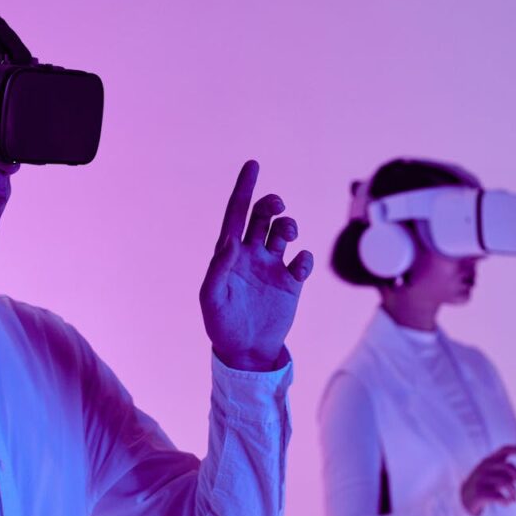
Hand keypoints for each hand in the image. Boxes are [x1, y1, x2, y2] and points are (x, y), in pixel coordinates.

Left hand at [199, 160, 313, 370]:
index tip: (253, 164)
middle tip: (276, 206)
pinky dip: (303, 258)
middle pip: (262, 217)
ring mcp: (272, 267)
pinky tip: (297, 265)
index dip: (244, 188)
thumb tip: (230, 242)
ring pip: (283, 233)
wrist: (245, 352)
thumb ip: (218, 270)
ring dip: (288, 226)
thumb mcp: (212, 299)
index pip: (236, 213)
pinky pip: (301, 261)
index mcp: (229, 254)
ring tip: (288, 234)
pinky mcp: (291, 283)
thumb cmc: (221, 325)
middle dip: (270, 205)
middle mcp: (251, 255)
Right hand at [460, 445, 515, 515]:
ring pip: (506, 482)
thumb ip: (511, 473)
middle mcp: (484, 466)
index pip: (505, 450)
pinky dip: (506, 501)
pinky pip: (499, 496)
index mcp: (489, 460)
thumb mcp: (497, 477)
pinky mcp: (479, 491)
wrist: (465, 498)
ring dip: (514, 493)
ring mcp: (480, 478)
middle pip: (509, 467)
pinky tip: (506, 503)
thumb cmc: (485, 485)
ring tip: (515, 500)